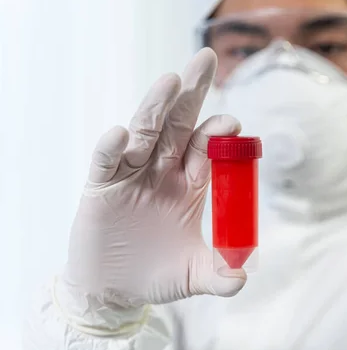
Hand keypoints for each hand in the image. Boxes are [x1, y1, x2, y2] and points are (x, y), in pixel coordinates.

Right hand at [62, 48, 245, 307]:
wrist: (114, 290)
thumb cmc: (157, 275)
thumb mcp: (193, 275)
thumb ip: (219, 276)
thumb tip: (242, 279)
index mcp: (191, 184)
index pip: (208, 147)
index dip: (219, 132)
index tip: (232, 122)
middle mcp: (163, 171)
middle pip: (179, 125)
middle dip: (191, 94)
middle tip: (205, 59)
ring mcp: (132, 175)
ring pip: (145, 133)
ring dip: (156, 107)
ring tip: (170, 81)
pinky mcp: (102, 187)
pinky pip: (107, 162)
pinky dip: (113, 147)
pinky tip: (121, 134)